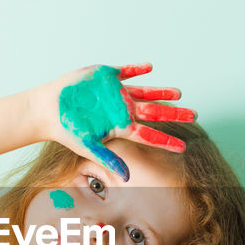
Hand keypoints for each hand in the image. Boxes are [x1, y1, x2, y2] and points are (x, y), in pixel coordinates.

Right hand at [26, 63, 195, 180]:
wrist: (49, 109)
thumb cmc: (67, 131)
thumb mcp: (88, 147)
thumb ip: (109, 159)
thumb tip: (127, 177)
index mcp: (122, 126)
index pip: (150, 135)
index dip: (166, 141)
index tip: (183, 147)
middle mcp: (123, 109)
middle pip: (155, 112)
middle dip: (175, 114)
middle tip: (195, 115)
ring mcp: (117, 93)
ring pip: (146, 92)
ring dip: (162, 92)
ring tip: (180, 93)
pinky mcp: (107, 76)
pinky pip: (127, 71)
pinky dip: (138, 69)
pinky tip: (150, 67)